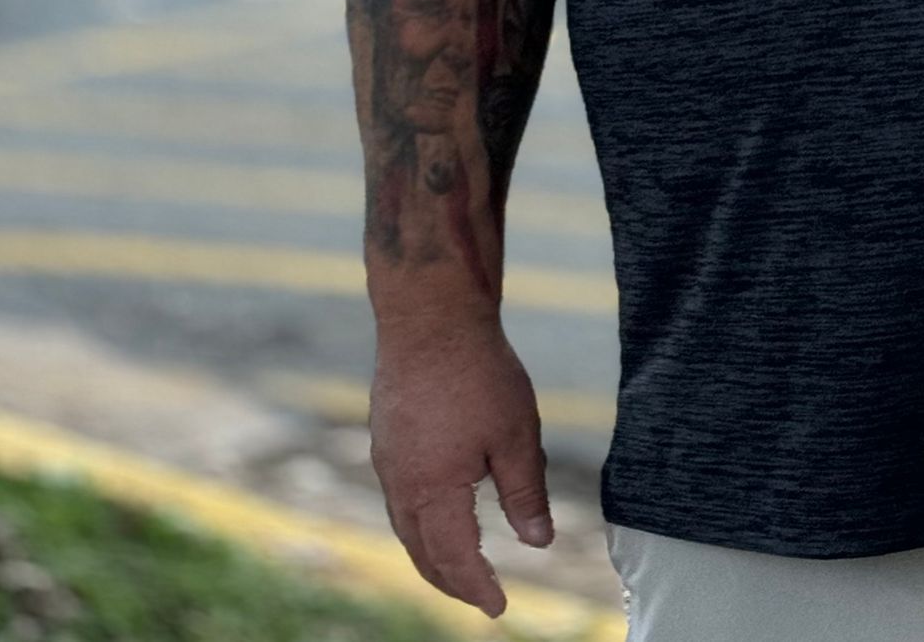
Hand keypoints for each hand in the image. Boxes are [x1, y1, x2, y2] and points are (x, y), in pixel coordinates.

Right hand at [369, 319, 553, 616]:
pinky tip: (439, 512)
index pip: (455, 560)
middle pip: (422, 553)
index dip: (477, 588)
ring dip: (431, 554)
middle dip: (451, 582)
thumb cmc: (478, 371)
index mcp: (434, 491)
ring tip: (459, 566)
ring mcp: (387, 460)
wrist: (430, 314)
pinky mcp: (384, 437)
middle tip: (480, 596)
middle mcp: (401, 484)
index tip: (500, 608)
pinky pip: (399, 498)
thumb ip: (525, 494)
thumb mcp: (516, 436)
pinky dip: (419, 521)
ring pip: (405, 528)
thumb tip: (539, 543)